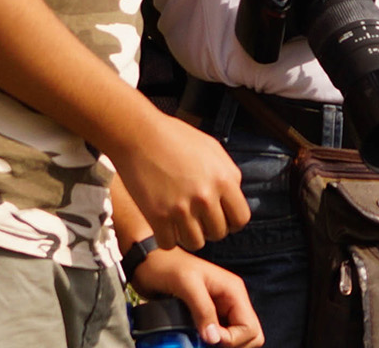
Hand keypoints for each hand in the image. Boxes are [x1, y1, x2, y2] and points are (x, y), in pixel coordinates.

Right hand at [107, 112, 249, 251]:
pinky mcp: (158, 217)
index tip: (220, 218)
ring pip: (195, 243)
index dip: (231, 221)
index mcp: (224, 179)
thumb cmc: (174, 137)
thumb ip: (228, 174)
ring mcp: (181, 209)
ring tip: (179, 221)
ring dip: (188, 235)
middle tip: (196, 217)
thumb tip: (234, 195)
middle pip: (218, 234)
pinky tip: (163, 223)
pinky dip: (166, 237)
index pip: (240, 219)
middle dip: (209, 228)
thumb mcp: (212, 148)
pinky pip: (169, 244)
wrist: (138, 134)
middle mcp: (206, 197)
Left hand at [131, 247, 263, 347]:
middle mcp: (231, 301)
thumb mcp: (186, 284)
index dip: (232, 339)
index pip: (250, 328)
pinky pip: (219, 337)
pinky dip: (212, 343)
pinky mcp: (207, 317)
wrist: (148, 262)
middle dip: (231, 344)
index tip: (208, 337)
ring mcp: (220, 310)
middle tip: (207, 342)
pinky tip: (197, 340)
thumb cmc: (166, 266)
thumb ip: (203, 309)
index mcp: (233, 291)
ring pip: (235, 339)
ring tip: (200, 341)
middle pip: (249, 336)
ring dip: (221, 345)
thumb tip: (214, 339)